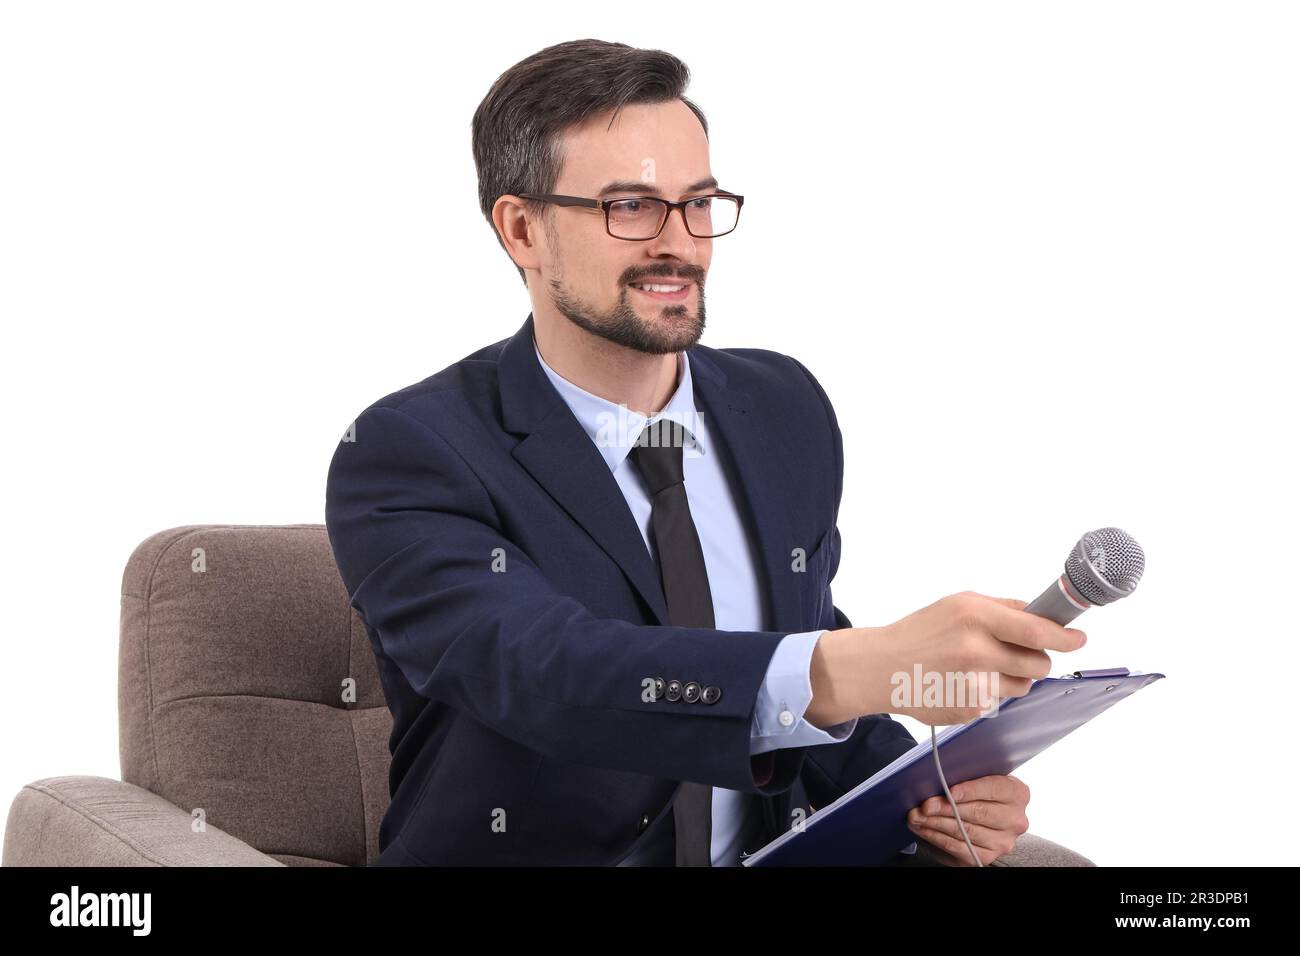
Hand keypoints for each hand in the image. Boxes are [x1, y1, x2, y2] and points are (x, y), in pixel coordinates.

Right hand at [806, 593, 1085, 728]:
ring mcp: (974, 683)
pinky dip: (991, 693)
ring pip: (1024, 686)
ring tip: (981, 668)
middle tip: (1018, 653)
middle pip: (1039, 663)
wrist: (881, 667)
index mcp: (974, 616)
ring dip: (1014, 678)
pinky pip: (1001, 702)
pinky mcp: (971, 709)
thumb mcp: (957, 604)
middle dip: (1036, 659)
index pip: (1037, 630)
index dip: (1065, 637)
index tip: (1079, 638)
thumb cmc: (921, 633)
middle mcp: (976, 650)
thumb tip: (1044, 616)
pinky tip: (963, 683)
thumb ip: (1002, 608)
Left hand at [906, 773, 1029, 865]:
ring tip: (917, 816)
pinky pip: (959, 848)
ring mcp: (1003, 841)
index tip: (950, 791)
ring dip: (936, 823)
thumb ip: (967, 774)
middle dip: (946, 808)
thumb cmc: (979, 790)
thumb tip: (940, 775)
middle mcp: (1015, 819)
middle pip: (978, 813)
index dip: (971, 790)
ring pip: (966, 831)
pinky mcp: (988, 856)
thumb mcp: (980, 776)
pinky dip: (937, 837)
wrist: (988, 816)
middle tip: (925, 804)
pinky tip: (923, 829)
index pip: (994, 788)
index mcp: (1017, 793)